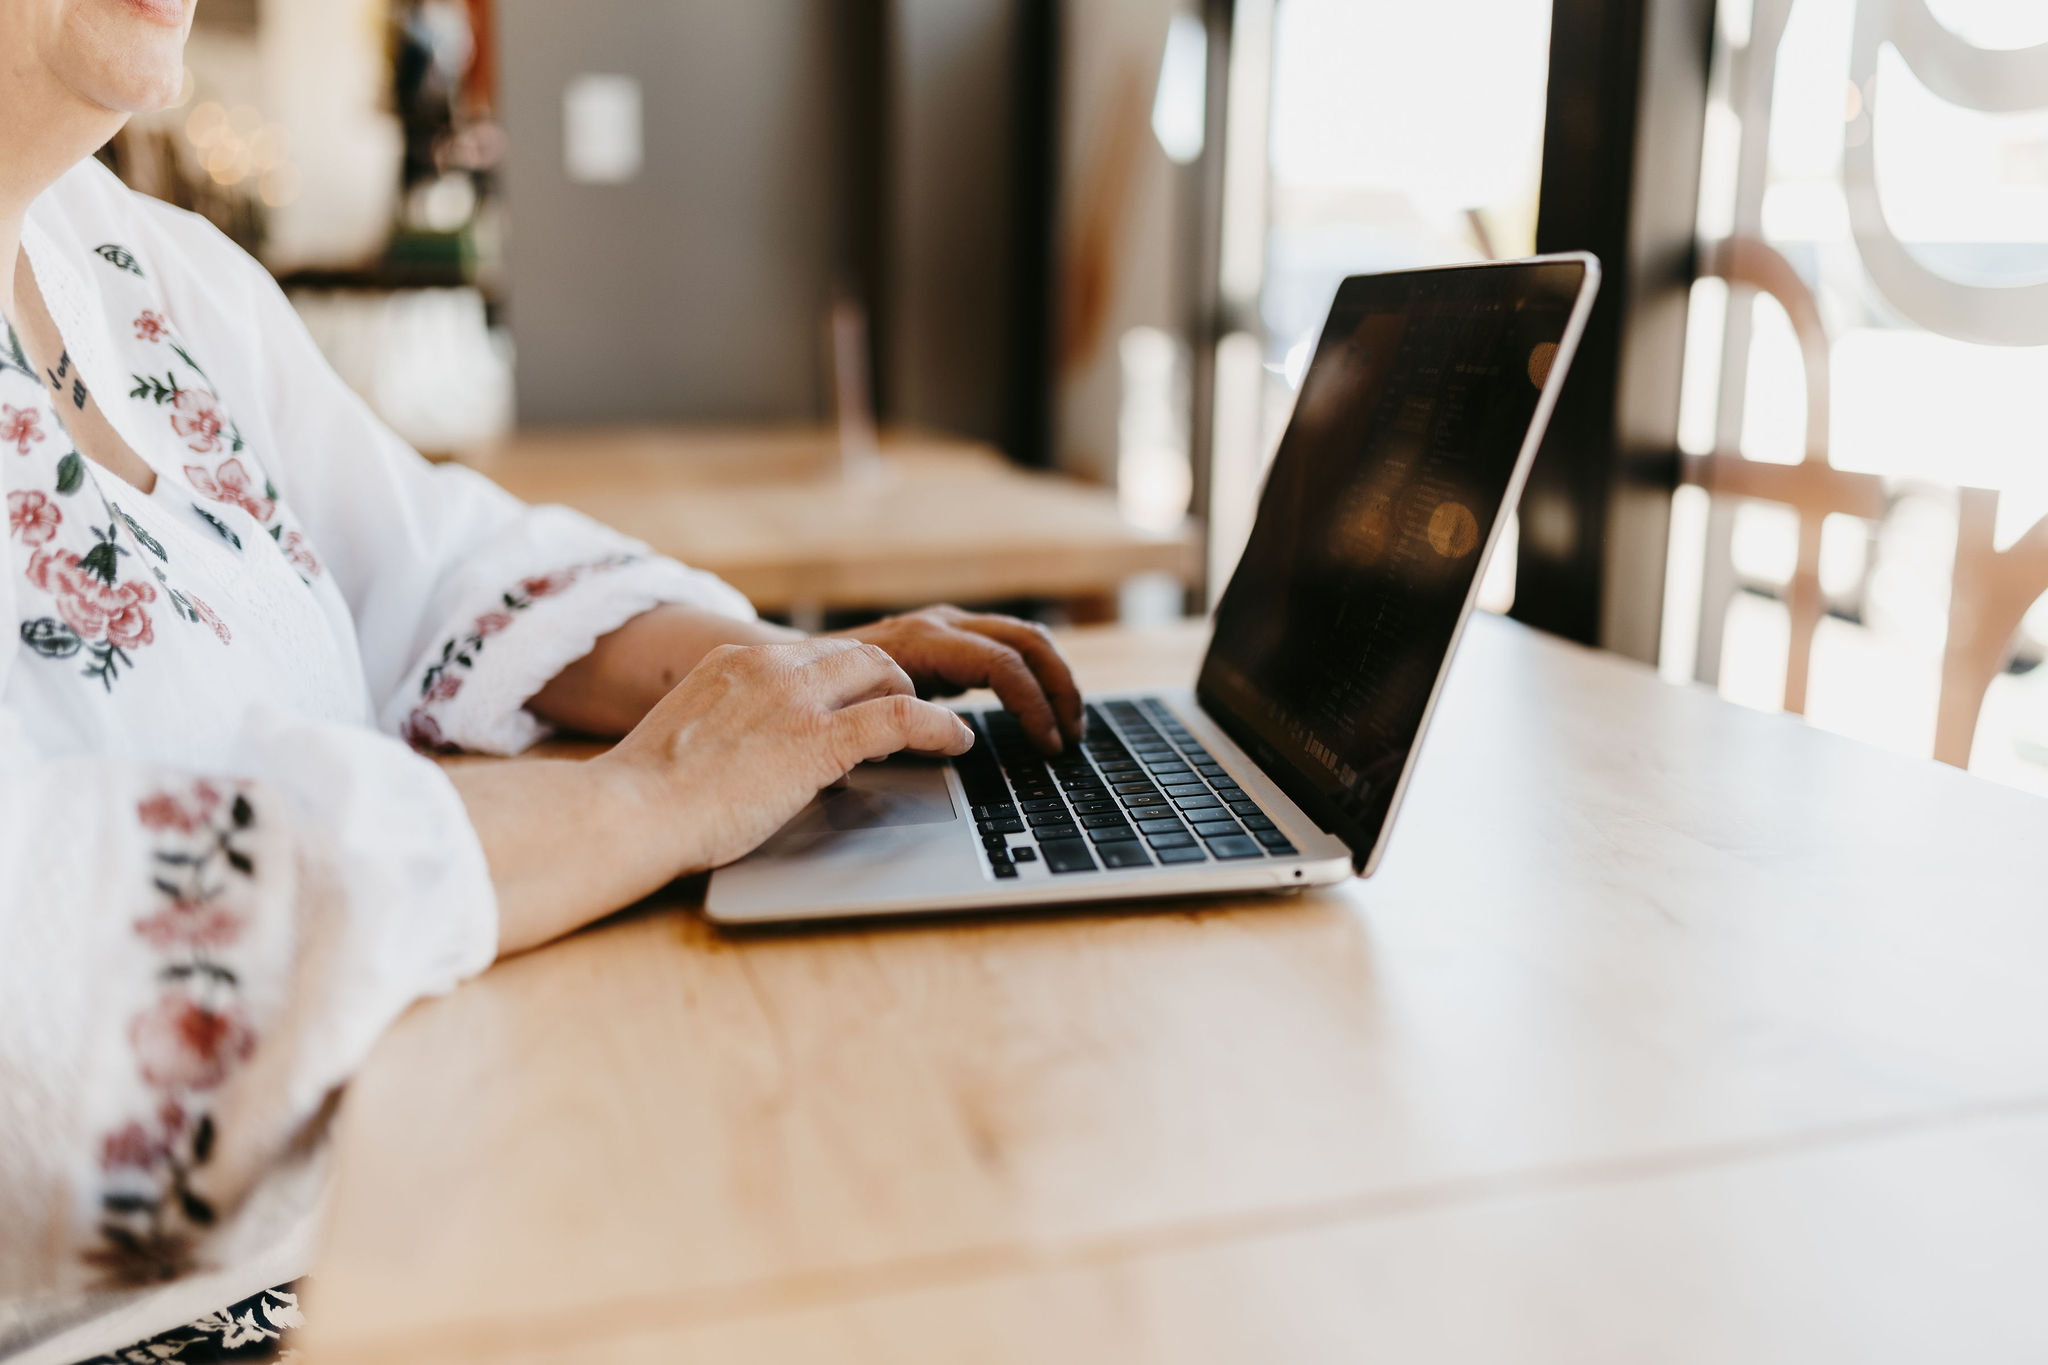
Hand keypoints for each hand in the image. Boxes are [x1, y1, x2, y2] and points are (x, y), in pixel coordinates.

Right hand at [603, 637, 974, 872]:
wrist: (628, 813)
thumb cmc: (645, 798)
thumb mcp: (691, 738)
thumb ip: (731, 729)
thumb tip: (764, 753)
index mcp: (732, 662)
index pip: (812, 653)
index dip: (851, 676)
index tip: (866, 697)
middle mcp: (767, 666)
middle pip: (857, 653)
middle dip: (890, 680)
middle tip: (909, 709)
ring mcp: (794, 699)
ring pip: (885, 673)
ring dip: (917, 699)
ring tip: (939, 728)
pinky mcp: (817, 739)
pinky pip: (902, 719)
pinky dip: (939, 727)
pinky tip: (956, 742)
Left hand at [832, 606, 1082, 753]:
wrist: (792, 665)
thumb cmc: (819, 698)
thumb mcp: (857, 717)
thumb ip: (902, 726)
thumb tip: (954, 743)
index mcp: (922, 640)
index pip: (1002, 664)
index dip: (1032, 706)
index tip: (1048, 746)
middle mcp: (941, 623)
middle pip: (1027, 641)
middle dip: (1060, 688)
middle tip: (1074, 735)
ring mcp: (947, 626)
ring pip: (1025, 638)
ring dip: (1054, 679)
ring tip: (1069, 725)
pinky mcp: (949, 638)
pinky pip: (1007, 646)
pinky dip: (1034, 675)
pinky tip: (1043, 710)